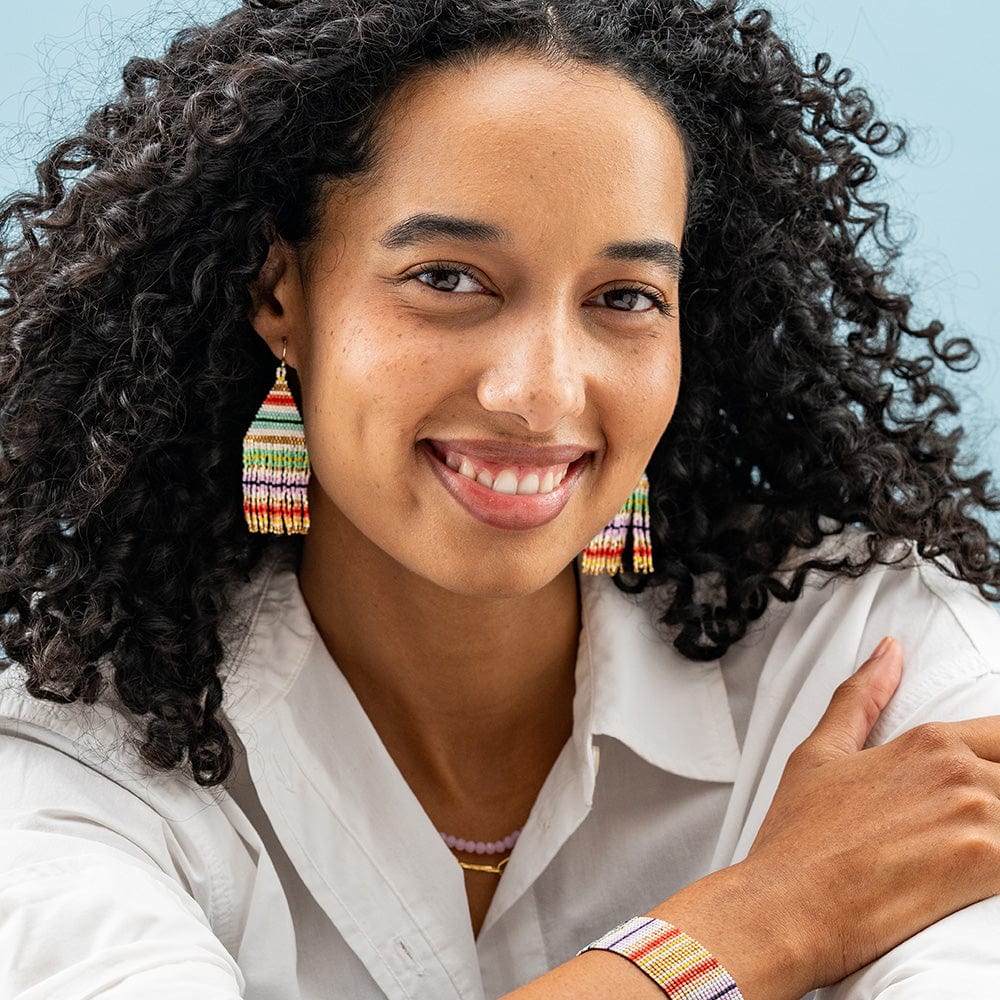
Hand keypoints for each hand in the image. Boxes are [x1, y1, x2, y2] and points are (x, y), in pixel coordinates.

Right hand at [738, 636, 999, 993]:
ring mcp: (977, 818)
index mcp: (928, 742)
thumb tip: (889, 651)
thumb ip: (861, 698)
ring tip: (974, 851)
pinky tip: (982, 872)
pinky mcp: (985, 867)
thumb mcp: (821, 752)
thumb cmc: (799, 837)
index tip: (986, 789)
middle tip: (970, 821)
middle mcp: (959, 773)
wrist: (788, 905)